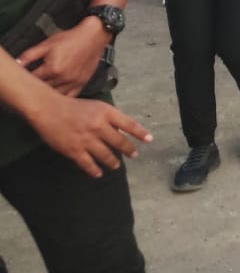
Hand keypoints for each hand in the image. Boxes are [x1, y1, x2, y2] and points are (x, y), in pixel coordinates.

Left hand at [19, 19, 109, 96]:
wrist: (94, 36)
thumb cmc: (71, 38)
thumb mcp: (48, 43)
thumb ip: (30, 55)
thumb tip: (18, 64)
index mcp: (53, 68)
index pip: (33, 80)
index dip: (26, 79)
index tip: (25, 78)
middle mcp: (63, 78)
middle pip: (43, 90)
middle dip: (36, 88)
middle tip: (34, 84)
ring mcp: (74, 82)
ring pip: (55, 96)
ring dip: (48, 95)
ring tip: (44, 91)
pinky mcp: (82, 83)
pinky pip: (70, 97)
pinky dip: (62, 98)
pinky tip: (58, 96)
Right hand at [28, 95, 150, 177]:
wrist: (49, 110)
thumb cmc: (74, 106)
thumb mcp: (97, 106)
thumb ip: (109, 117)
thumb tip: (121, 130)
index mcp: (106, 113)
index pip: (129, 124)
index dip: (140, 133)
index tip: (149, 140)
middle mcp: (99, 126)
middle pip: (119, 141)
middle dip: (128, 150)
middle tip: (134, 155)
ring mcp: (87, 140)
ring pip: (105, 155)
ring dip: (113, 161)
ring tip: (117, 166)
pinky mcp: (74, 150)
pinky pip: (87, 164)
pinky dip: (94, 170)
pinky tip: (98, 174)